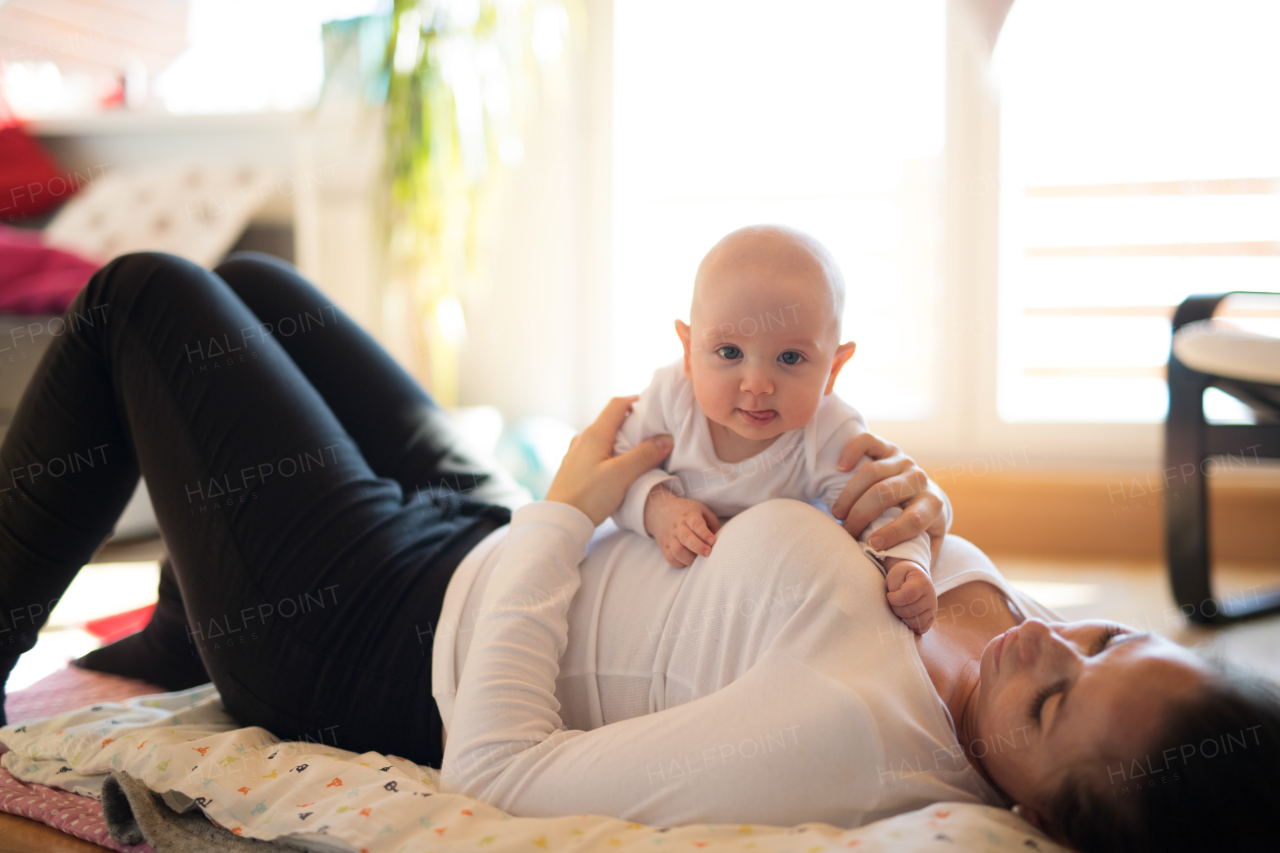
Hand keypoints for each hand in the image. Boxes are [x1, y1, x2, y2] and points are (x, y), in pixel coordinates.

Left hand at [545, 396, 673, 525]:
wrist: (560, 520)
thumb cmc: (589, 497)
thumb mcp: (621, 475)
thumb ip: (644, 456)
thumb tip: (666, 439)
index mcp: (594, 434)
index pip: (616, 405)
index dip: (635, 400)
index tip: (652, 406)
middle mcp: (582, 439)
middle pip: (609, 420)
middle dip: (631, 421)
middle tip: (651, 430)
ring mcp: (576, 453)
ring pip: (602, 437)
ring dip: (620, 438)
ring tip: (638, 450)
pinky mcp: (574, 468)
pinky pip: (595, 451)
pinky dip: (610, 452)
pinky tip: (617, 467)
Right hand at [644, 485, 720, 567]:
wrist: (661, 510)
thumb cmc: (687, 512)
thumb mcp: (701, 510)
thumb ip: (712, 523)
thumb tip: (718, 539)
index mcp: (689, 516)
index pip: (696, 524)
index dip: (704, 533)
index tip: (713, 541)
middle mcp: (678, 527)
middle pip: (686, 538)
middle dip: (698, 547)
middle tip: (708, 553)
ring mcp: (670, 537)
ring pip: (677, 550)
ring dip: (690, 558)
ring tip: (699, 560)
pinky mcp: (664, 547)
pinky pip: (670, 558)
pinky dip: (680, 563)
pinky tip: (688, 561)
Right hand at [830, 432, 948, 561]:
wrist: (927, 499)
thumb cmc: (922, 530)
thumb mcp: (928, 547)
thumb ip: (919, 562)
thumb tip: (906, 582)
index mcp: (933, 505)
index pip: (915, 519)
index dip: (894, 533)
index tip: (872, 545)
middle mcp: (920, 479)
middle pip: (885, 493)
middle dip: (861, 515)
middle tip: (846, 532)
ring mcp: (903, 461)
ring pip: (872, 472)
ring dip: (849, 494)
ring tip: (837, 513)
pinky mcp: (888, 448)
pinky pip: (868, 441)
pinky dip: (852, 451)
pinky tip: (839, 467)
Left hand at [884, 558, 937, 634]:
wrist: (916, 577)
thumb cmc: (903, 576)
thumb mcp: (896, 574)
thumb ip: (894, 586)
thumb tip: (894, 601)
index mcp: (922, 583)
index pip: (909, 595)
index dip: (895, 598)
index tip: (889, 595)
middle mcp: (931, 597)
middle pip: (911, 611)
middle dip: (896, 609)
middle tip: (893, 602)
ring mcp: (933, 609)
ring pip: (916, 622)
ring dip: (903, 618)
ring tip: (900, 608)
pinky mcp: (931, 618)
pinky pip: (921, 629)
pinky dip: (911, 626)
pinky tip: (905, 617)